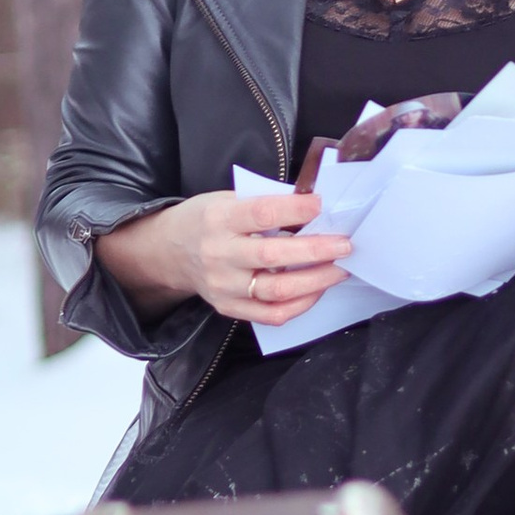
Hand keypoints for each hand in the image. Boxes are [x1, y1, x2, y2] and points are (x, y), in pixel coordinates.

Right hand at [95, 184, 351, 329]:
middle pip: (272, 256)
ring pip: (276, 290)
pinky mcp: (229, 308)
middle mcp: (219, 254)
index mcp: (219, 219)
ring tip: (340, 269)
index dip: (294, 209)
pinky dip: (299, 304)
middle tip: (345, 245)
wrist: (170, 252)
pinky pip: (271, 315)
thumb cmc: (208, 220)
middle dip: (315, 251)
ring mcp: (224, 286)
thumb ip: (265, 204)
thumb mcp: (228, 199)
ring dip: (315, 280)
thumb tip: (315, 207)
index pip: (261, 213)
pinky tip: (316, 290)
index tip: (321, 204)